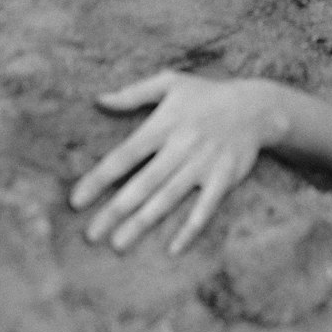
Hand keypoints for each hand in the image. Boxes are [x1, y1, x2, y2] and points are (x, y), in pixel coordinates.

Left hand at [69, 71, 285, 254]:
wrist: (255, 106)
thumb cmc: (206, 95)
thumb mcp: (171, 83)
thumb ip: (134, 93)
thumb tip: (98, 100)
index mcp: (164, 124)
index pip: (125, 155)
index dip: (99, 179)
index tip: (76, 201)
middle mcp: (181, 146)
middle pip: (142, 183)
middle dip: (115, 211)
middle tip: (90, 235)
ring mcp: (204, 164)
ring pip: (168, 198)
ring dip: (142, 223)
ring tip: (118, 244)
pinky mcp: (224, 178)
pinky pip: (205, 208)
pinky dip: (190, 228)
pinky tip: (173, 248)